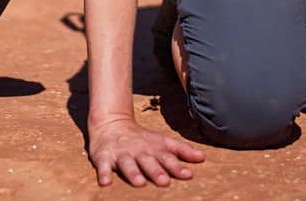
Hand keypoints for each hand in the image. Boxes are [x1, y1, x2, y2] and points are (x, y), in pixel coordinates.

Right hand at [88, 117, 203, 187]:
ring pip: (127, 164)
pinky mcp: (103, 157)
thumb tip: (202, 158)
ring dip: (133, 173)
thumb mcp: (161, 141)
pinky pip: (102, 166)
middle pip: (148, 161)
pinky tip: (105, 182)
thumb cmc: (141, 139)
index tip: (188, 175)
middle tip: (164, 181)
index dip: (177, 166)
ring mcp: (120, 154)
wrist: (111, 123)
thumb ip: (181, 150)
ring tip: (139, 183)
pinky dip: (103, 173)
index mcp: (152, 148)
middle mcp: (138, 151)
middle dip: (156, 171)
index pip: (166, 157)